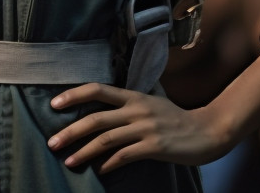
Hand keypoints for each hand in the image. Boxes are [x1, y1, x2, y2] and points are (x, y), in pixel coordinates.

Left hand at [45, 83, 233, 171]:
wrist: (207, 131)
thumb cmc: (174, 119)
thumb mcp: (149, 103)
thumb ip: (126, 104)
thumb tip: (98, 108)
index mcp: (133, 96)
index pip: (97, 90)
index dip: (73, 95)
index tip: (53, 105)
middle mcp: (136, 110)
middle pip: (95, 119)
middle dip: (70, 131)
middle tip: (52, 142)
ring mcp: (146, 128)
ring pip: (106, 139)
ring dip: (84, 151)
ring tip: (68, 161)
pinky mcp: (155, 146)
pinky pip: (125, 156)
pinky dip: (108, 163)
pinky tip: (99, 170)